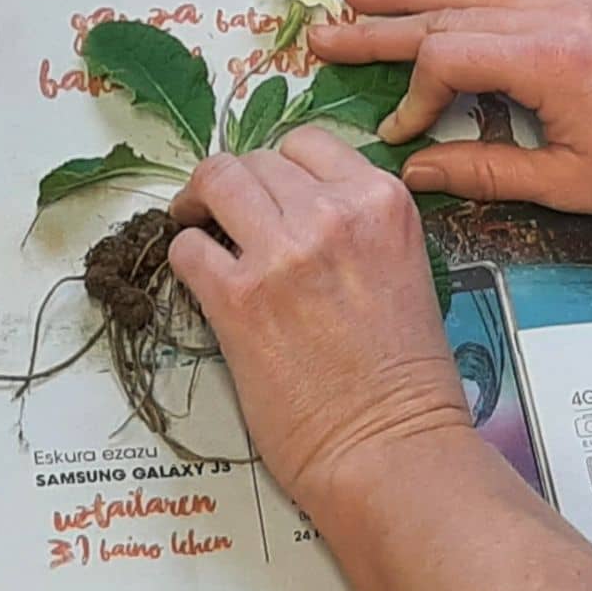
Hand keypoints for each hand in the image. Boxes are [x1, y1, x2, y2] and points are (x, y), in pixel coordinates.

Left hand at [168, 130, 483, 511]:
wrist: (391, 448)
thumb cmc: (406, 380)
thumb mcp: (405, 269)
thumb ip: (357, 227)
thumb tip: (297, 210)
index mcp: (382, 202)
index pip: (309, 142)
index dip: (279, 165)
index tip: (266, 189)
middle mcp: (332, 214)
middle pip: (257, 160)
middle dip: (237, 184)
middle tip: (223, 212)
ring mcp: (282, 253)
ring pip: (216, 182)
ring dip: (199, 202)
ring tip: (194, 223)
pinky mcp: (237, 299)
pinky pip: (188, 247)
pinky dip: (185, 256)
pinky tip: (199, 278)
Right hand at [307, 0, 591, 224]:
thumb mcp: (568, 184)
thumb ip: (484, 169)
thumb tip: (414, 169)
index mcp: (551, 62)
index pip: (448, 59)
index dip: (413, 96)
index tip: (400, 132)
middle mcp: (559, 16)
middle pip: (448, 10)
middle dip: (382, 23)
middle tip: (324, 30)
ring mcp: (578, 0)